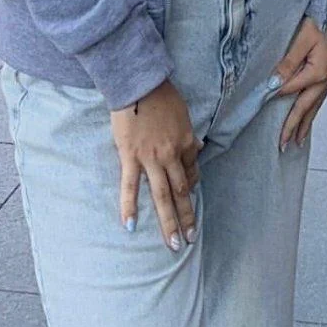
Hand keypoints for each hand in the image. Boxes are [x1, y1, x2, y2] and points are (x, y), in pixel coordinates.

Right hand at [111, 80, 201, 249]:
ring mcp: (151, 158)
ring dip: (168, 221)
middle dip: (186, 217)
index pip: (191, 171)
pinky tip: (130, 226)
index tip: (188, 196)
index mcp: (186, 142)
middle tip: (189, 239)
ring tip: (172, 243)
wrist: (139, 83)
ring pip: (161, 195)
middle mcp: (171, 155)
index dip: (191, 185)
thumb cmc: (162, 95)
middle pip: (181, 191)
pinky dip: (129, 206)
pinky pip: (130, 186)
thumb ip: (188, 134)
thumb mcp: (183, 114)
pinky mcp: (130, 157)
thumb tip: (196, 147)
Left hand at [270, 16, 326, 150]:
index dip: (275, 96)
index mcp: (317, 73)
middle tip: (283, 145)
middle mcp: (324, 80)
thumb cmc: (325, 23)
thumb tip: (275, 81)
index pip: (290, 89)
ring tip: (297, 140)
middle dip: (293, 127)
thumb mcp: (303, 38)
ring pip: (314, 107)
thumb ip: (289, 60)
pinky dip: (313, 112)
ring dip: (305, 124)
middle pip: (305, 108)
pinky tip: (309, 116)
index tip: (260, 107)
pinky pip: (319, 99)